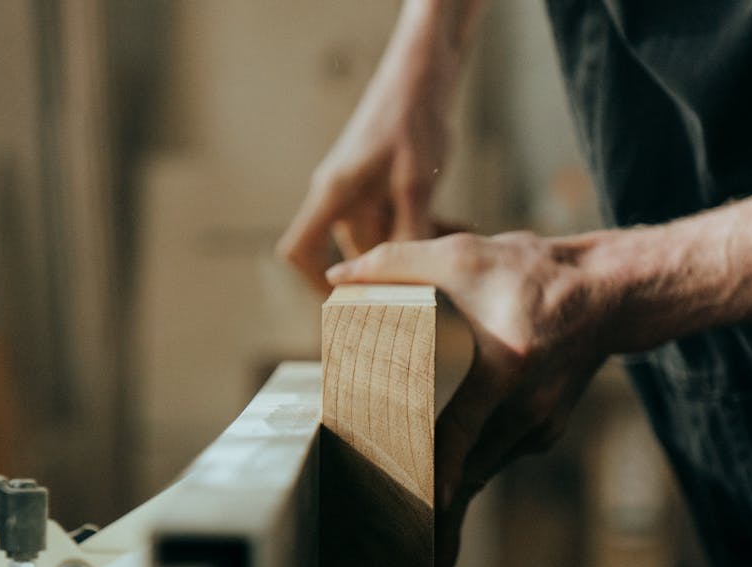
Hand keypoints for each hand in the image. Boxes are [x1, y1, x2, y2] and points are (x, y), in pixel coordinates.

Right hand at [277, 0, 482, 291]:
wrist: (422, 74)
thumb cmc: (412, 120)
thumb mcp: (416, 183)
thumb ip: (409, 233)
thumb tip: (409, 280)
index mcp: (334, 194)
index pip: (300, 250)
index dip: (312, 284)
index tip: (341, 307)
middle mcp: (339, 195)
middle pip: (351, 251)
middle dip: (388, 270)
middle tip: (430, 283)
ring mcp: (359, 188)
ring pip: (381, 237)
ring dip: (412, 247)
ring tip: (450, 249)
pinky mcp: (379, 182)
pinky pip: (394, 218)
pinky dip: (418, 228)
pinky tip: (452, 226)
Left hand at [326, 231, 623, 566]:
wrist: (608, 293)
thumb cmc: (533, 271)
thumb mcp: (465, 254)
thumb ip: (398, 262)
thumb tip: (336, 277)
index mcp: (507, 367)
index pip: (459, 432)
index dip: (436, 473)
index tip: (417, 507)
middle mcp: (528, 406)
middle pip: (470, 470)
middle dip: (438, 507)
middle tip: (405, 539)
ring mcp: (540, 424)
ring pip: (483, 470)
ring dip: (451, 494)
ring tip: (416, 529)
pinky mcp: (544, 429)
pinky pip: (497, 457)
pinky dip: (470, 469)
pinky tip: (440, 480)